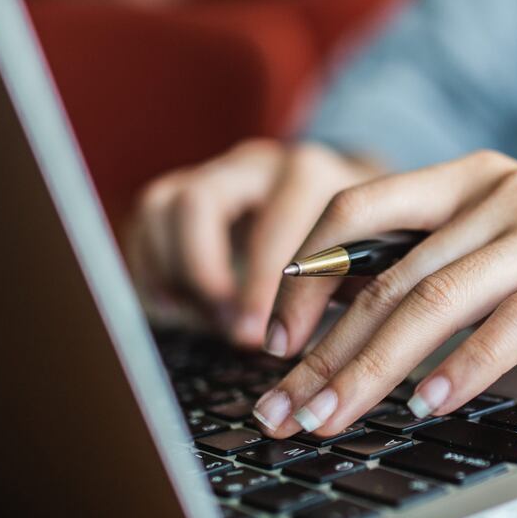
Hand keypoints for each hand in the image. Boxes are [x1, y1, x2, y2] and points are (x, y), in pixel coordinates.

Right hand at [126, 139, 382, 347]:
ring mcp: (217, 172)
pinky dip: (153, 268)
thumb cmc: (362, 240)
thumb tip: (319, 353)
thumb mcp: (368, 258)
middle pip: (197, 204)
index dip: (260, 287)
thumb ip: (346, 288)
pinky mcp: (189, 190)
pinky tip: (181, 306)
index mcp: (308, 173)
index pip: (273, 222)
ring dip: (174, 272)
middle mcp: (256, 164)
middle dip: (204, 275)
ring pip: (163, 207)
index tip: (260, 337)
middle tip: (227, 326)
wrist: (353, 199)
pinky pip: (148, 221)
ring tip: (206, 318)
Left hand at [250, 150, 516, 436]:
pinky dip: (463, 369)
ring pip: (437, 300)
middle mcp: (501, 190)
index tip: (267, 344)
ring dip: (375, 370)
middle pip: (387, 274)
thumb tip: (336, 336)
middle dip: (326, 352)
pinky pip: (513, 323)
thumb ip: (436, 272)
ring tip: (335, 420)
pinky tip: (428, 406)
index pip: (354, 208)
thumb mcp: (505, 258)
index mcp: (467, 178)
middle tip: (284, 410)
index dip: (301, 275)